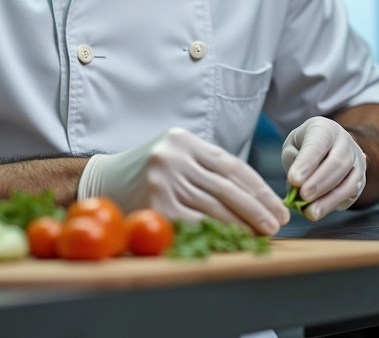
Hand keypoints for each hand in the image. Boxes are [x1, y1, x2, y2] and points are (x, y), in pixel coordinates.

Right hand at [77, 128, 289, 234]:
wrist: (101, 180)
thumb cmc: (145, 171)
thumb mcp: (174, 155)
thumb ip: (206, 166)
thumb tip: (254, 194)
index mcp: (182, 139)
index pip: (230, 164)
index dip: (258, 187)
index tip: (277, 205)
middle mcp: (173, 157)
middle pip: (227, 186)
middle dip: (257, 207)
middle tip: (277, 223)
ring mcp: (164, 181)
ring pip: (216, 206)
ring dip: (243, 223)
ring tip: (262, 234)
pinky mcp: (157, 205)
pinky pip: (197, 222)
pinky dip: (219, 232)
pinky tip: (233, 240)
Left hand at [281, 117, 365, 220]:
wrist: (329, 144)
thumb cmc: (305, 144)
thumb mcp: (294, 144)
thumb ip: (293, 160)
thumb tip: (295, 186)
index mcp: (325, 128)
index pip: (318, 144)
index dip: (307, 163)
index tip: (294, 179)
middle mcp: (346, 142)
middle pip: (337, 163)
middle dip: (319, 183)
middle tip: (302, 196)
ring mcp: (357, 161)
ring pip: (349, 182)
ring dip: (329, 200)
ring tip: (310, 212)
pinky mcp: (362, 179)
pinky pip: (352, 195)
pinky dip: (336, 204)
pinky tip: (320, 210)